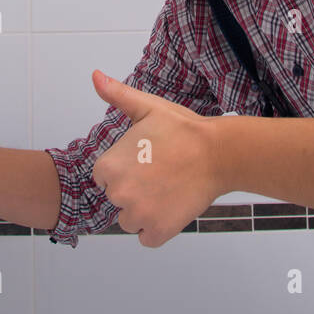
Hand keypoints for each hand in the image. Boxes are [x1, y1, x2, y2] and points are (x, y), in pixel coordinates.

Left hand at [90, 70, 223, 247]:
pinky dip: (158, 228)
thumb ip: (117, 95)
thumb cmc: (183, 130)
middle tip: (161, 173)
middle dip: (135, 190)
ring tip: (167, 190)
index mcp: (108, 167)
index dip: (126, 169)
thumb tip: (95, 76)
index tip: (147, 161)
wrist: (218, 153)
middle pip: (118, 200)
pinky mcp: (158, 231)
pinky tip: (172, 208)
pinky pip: (147, 238)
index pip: (105, 178)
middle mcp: (117, 194)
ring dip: (145, 212)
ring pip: (130, 221)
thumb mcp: (147, 107)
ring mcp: (138, 215)